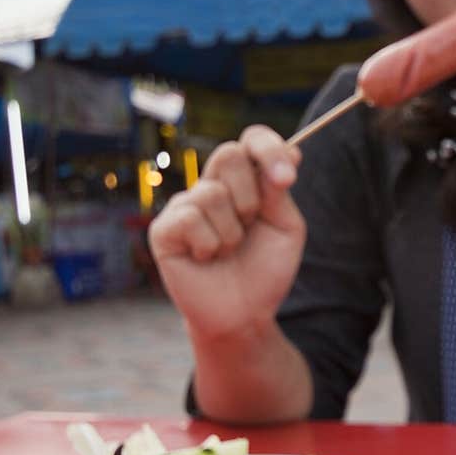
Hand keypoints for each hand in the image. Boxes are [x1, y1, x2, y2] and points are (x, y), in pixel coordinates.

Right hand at [148, 126, 305, 339]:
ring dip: (232, 231)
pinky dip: (210, 244)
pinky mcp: (164, 229)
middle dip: (250, 196)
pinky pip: (191, 218)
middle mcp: (211, 187)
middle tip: (251, 225)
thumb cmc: (265, 270)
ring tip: (227, 251)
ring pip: (212, 193)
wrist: (245, 314)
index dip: (269, 149)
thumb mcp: (286, 226)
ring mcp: (185, 206)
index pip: (251, 140)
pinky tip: (206, 259)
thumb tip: (291, 149)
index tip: (287, 179)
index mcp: (244, 181)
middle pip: (228, 155)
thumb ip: (278, 189)